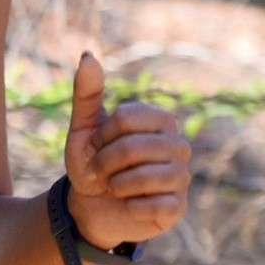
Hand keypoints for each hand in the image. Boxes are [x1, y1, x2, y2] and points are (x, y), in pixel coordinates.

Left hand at [65, 51, 189, 250]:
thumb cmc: (92, 165)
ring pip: (143, 176)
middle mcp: (177, 146)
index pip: (126, 118)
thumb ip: (87, 93)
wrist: (90, 209)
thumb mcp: (83, 129)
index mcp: (160, 121)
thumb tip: (88, 55)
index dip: (101, 137)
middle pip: (132, 147)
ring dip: (116, 185)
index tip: (93, 148)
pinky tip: (129, 206)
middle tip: (98, 173)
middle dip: (104, 162)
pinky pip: (153, 205)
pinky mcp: (178, 207)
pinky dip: (130, 207)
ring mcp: (181, 177)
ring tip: (114, 188)